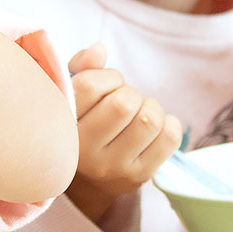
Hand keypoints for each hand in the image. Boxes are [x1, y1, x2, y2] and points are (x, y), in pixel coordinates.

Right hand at [64, 44, 182, 221]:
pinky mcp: (139, 176)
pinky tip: (154, 128)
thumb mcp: (72, 96)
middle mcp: (84, 152)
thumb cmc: (82, 126)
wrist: (88, 181)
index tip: (106, 84)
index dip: (106, 76)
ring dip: (150, 107)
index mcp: (62, 126)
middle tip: (123, 100)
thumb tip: (99, 50)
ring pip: (150, 120)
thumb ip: (81, 68)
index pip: (89, 86)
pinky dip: (168, 123)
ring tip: (139, 114)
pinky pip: (170, 138)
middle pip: (124, 103)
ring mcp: (114, 167)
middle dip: (129, 92)